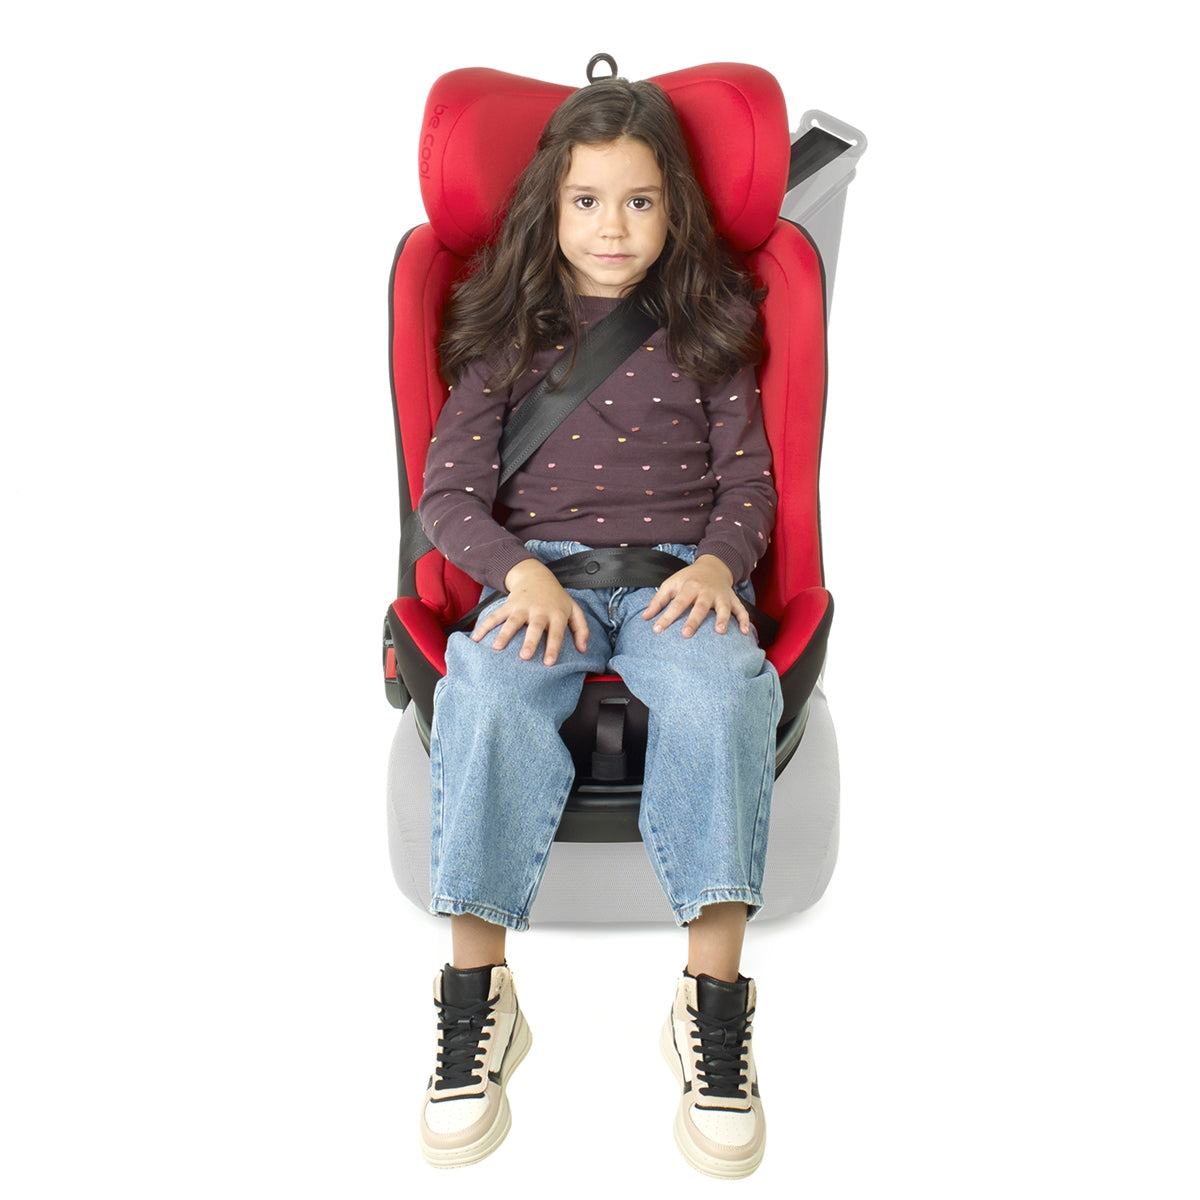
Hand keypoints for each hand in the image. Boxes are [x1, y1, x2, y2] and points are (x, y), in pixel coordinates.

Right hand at [471, 558, 589, 664]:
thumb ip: (581, 629)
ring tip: (497, 648)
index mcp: (556, 614)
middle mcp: (539, 611)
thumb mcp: (574, 609)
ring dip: (504, 634)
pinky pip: (495, 616)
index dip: (553, 647)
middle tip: (524, 656)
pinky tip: (476, 638)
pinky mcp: (508, 605)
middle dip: (529, 641)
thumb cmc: (556, 598)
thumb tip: (583, 650)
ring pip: (512, 621)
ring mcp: (522, 607)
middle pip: (534, 627)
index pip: (556, 633)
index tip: (548, 663)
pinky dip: (484, 626)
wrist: (536, 575)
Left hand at [641, 555, 750, 637]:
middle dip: (693, 620)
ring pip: (724, 608)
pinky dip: (745, 620)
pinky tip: (745, 632)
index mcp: (689, 586)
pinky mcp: (733, 600)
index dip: (667, 616)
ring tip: (720, 631)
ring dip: (723, 619)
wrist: (713, 565)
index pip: (677, 603)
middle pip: (700, 606)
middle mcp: (706, 591)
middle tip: (686, 634)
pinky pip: (741, 610)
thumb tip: (645, 618)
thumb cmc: (688, 578)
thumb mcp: (671, 584)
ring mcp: (721, 596)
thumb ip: (658, 600)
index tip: (657, 629)